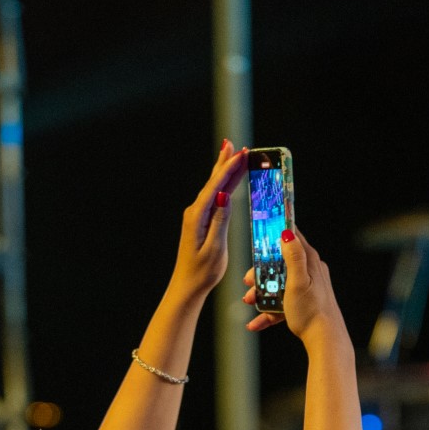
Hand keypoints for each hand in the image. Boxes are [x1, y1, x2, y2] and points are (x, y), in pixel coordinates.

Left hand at [169, 141, 248, 302]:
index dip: (229, 168)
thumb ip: (219, 221)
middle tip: (234, 144)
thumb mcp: (214, 248)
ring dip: (225, 170)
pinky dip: (223, 185)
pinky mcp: (201, 222)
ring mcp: (197, 216)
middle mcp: (195, 212)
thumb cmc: (202, 272)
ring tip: (232, 153)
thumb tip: (224, 196)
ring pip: (214, 188)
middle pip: (213, 182)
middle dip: (225, 162)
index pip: (216, 187)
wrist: (187, 286)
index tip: (241, 153)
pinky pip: (214, 198)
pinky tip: (227, 180)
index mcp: (197, 217)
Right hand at [242, 227, 344, 341]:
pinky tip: (255, 323)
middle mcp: (310, 272)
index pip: (293, 239)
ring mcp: (307, 288)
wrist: (324, 339)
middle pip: (281, 264)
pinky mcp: (304, 304)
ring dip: (262, 293)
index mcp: (310, 262)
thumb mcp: (298, 281)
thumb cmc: (312, 311)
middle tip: (248, 280)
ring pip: (279, 285)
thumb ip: (293, 256)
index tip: (262, 237)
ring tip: (249, 301)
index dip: (277, 235)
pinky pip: (282, 304)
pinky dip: (269, 312)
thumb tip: (287, 233)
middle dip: (262, 272)